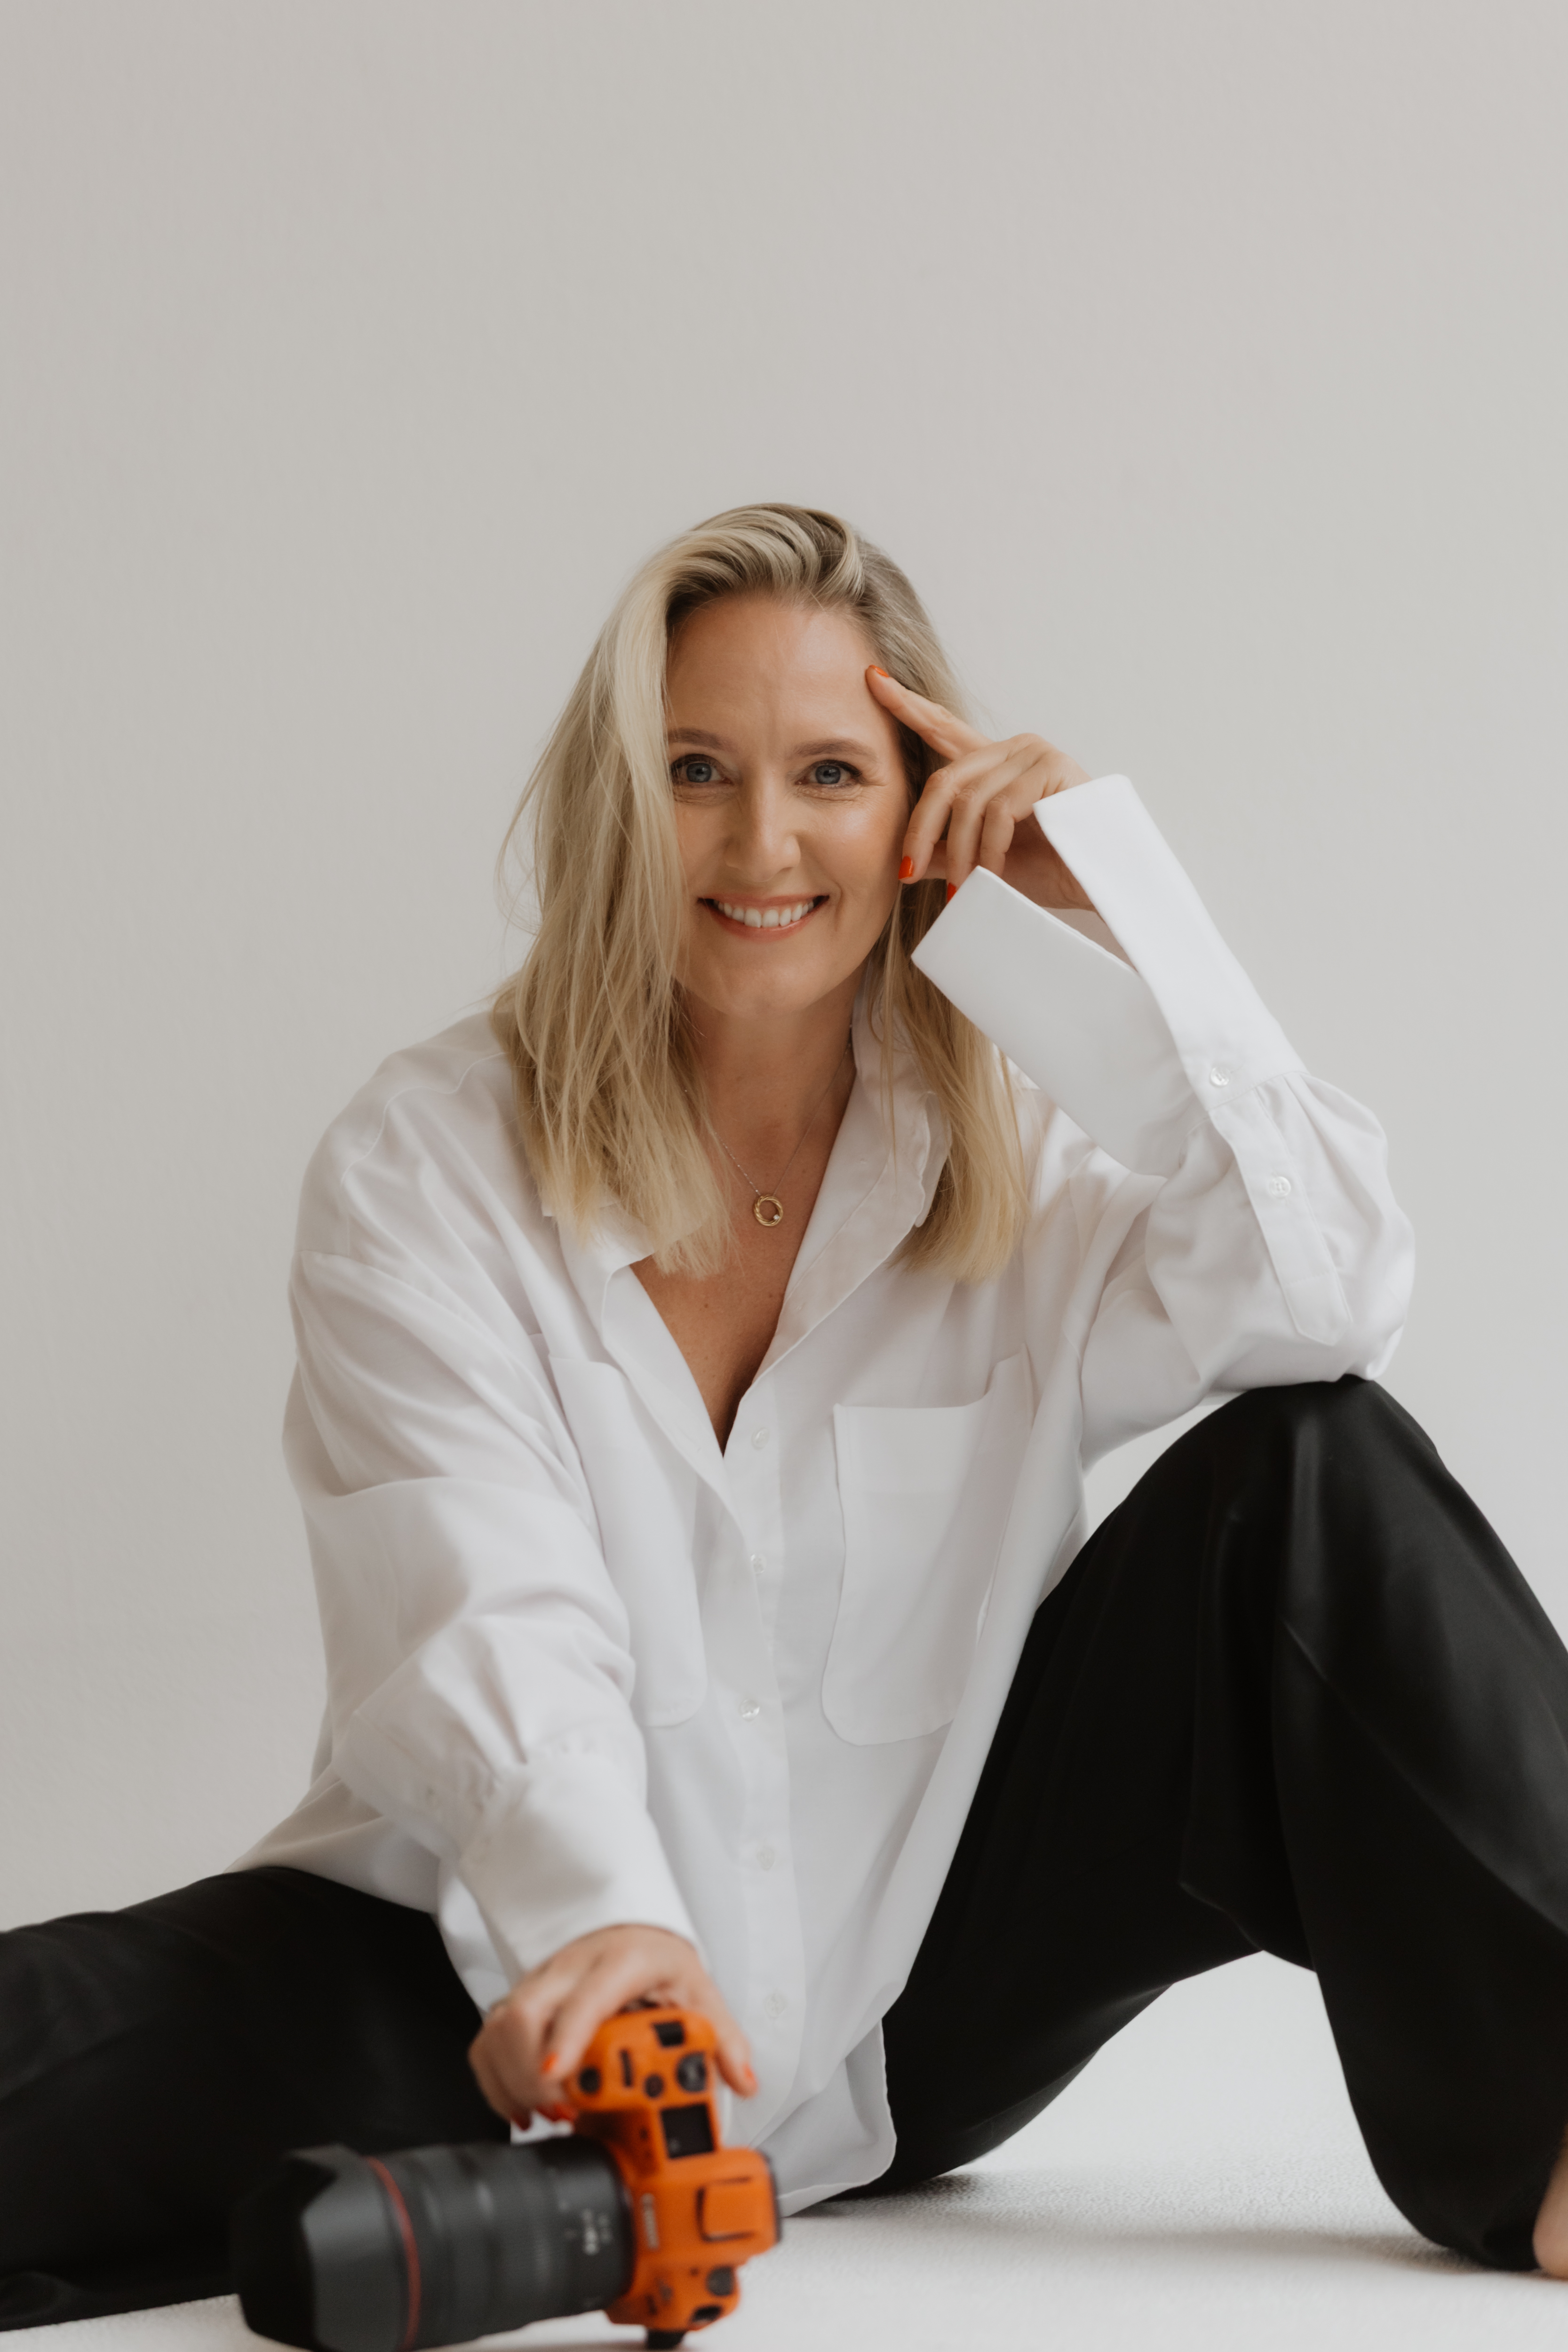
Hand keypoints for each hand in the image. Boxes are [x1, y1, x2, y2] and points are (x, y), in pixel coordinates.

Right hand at [468, 1923, 756, 2127]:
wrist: (627, 1925)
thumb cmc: (656, 1957)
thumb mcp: (698, 1989)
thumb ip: (721, 2038)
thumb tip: (742, 2081)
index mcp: (620, 1963)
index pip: (585, 1998)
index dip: (568, 2039)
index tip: (562, 2079)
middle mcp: (571, 1969)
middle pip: (527, 2014)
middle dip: (533, 2073)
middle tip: (562, 2110)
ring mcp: (540, 1984)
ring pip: (500, 2026)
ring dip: (512, 2079)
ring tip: (544, 2113)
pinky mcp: (519, 2001)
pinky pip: (488, 2039)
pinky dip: (494, 2079)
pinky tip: (520, 2107)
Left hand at [867, 665, 1093, 912]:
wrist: (1104, 887)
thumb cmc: (1053, 871)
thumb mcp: (985, 862)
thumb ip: (947, 852)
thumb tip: (908, 860)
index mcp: (997, 764)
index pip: (944, 729)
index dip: (909, 706)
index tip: (873, 681)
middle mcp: (1015, 749)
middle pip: (945, 779)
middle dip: (921, 831)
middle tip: (908, 875)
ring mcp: (1037, 755)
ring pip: (970, 800)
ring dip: (960, 852)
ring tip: (962, 887)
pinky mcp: (1055, 771)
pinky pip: (1000, 811)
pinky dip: (989, 849)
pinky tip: (994, 874)